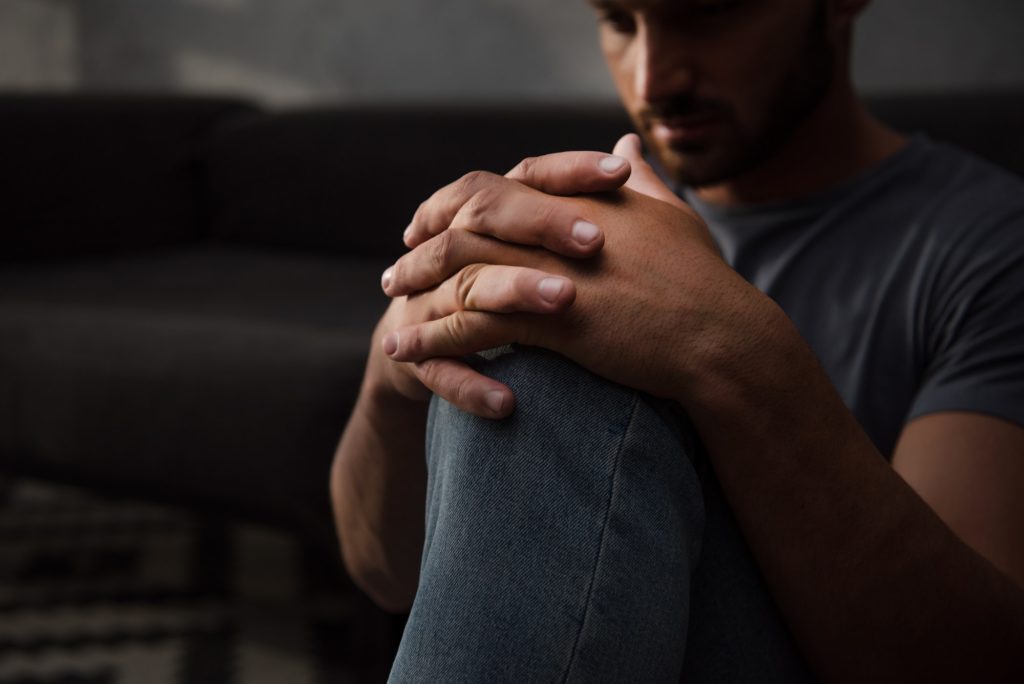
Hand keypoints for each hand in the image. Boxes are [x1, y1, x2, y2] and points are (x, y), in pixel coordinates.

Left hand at [380, 134, 760, 412]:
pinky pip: (470, 324)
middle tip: (395, 270)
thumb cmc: (704, 285)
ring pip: (459, 269)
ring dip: (417, 292)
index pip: (498, 186)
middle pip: (465, 221)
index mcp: (577, 198)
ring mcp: (550, 268)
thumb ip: (642, 181)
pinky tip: (404, 354)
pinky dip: (430, 338)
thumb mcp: (672, 217)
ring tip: (390, 319)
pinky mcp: (549, 316)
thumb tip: (627, 145)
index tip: (430, 223)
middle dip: (422, 245)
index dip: (455, 203)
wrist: (723, 338)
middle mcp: (555, 224)